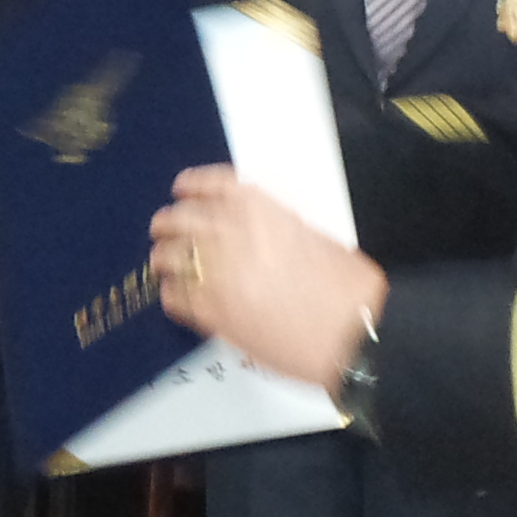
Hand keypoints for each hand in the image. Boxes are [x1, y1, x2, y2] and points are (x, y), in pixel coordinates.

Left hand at [149, 165, 384, 393]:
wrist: (353, 331)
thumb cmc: (345, 289)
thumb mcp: (311, 235)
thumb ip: (271, 228)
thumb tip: (251, 235)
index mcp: (258, 209)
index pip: (208, 185)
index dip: (190, 187)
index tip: (181, 190)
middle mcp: (229, 233)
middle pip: (177, 218)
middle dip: (167, 225)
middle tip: (163, 231)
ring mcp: (214, 273)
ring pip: (166, 257)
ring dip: (163, 260)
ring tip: (163, 266)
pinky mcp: (210, 313)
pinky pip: (173, 297)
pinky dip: (171, 295)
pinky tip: (176, 297)